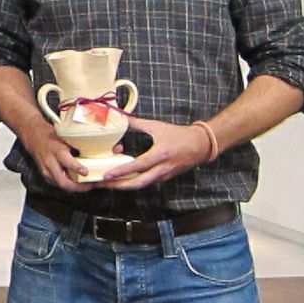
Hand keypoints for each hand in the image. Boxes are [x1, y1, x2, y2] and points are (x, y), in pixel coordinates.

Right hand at [19, 120, 89, 190]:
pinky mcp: (45, 175)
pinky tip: (76, 184)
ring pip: (61, 185)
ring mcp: (46, 170)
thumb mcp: (64, 137)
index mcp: (56, 151)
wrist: (33, 136)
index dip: (77, 168)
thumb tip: (93, 154)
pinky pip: (58, 184)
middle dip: (78, 187)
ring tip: (86, 186)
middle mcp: (50, 162)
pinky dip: (68, 185)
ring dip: (75, 188)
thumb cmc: (51, 136)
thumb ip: (76, 147)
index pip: (66, 162)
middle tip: (90, 186)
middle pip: (63, 181)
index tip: (86, 172)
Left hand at [97, 116, 211, 189]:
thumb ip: (137, 123)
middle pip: (138, 183)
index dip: (121, 171)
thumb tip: (121, 117)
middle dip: (119, 186)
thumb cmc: (179, 135)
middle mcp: (162, 169)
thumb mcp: (157, 126)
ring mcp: (164, 175)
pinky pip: (147, 182)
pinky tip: (123, 179)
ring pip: (142, 184)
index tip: (106, 175)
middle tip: (102, 184)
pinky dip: (134, 182)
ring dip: (125, 185)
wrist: (201, 145)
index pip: (137, 166)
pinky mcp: (165, 177)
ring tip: (109, 183)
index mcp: (160, 155)